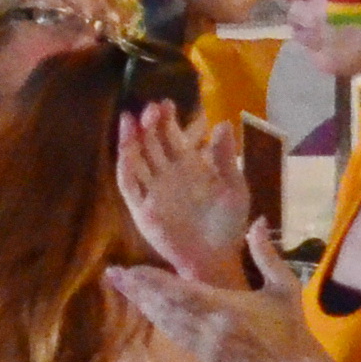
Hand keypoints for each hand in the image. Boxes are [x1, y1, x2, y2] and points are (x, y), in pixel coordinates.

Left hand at [107, 223, 319, 361]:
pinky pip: (176, 337)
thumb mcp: (285, 285)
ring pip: (166, 323)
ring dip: (143, 305)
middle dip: (138, 290)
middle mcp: (210, 328)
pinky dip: (159, 321)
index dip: (154, 282)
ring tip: (122, 288)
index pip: (182, 293)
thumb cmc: (290, 323)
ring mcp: (206, 345)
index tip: (133, 270)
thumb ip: (266, 254)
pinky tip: (146, 309)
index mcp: (227, 308)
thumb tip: (257, 222)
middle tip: (113, 275)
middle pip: (166, 308)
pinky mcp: (206, 357)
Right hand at [114, 103, 252, 276]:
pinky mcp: (143, 211)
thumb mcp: (234, 187)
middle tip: (150, 107)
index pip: (172, 137)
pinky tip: (127, 151)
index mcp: (188, 167)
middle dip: (149, 124)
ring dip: (131, 141)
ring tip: (130, 119)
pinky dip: (126, 168)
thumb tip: (224, 123)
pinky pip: (130, 187)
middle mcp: (166, 175)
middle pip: (151, 143)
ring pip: (136, 160)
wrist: (218, 259)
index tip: (166, 102)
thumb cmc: (228, 224)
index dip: (167, 120)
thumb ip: (225, 158)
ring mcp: (153, 192)